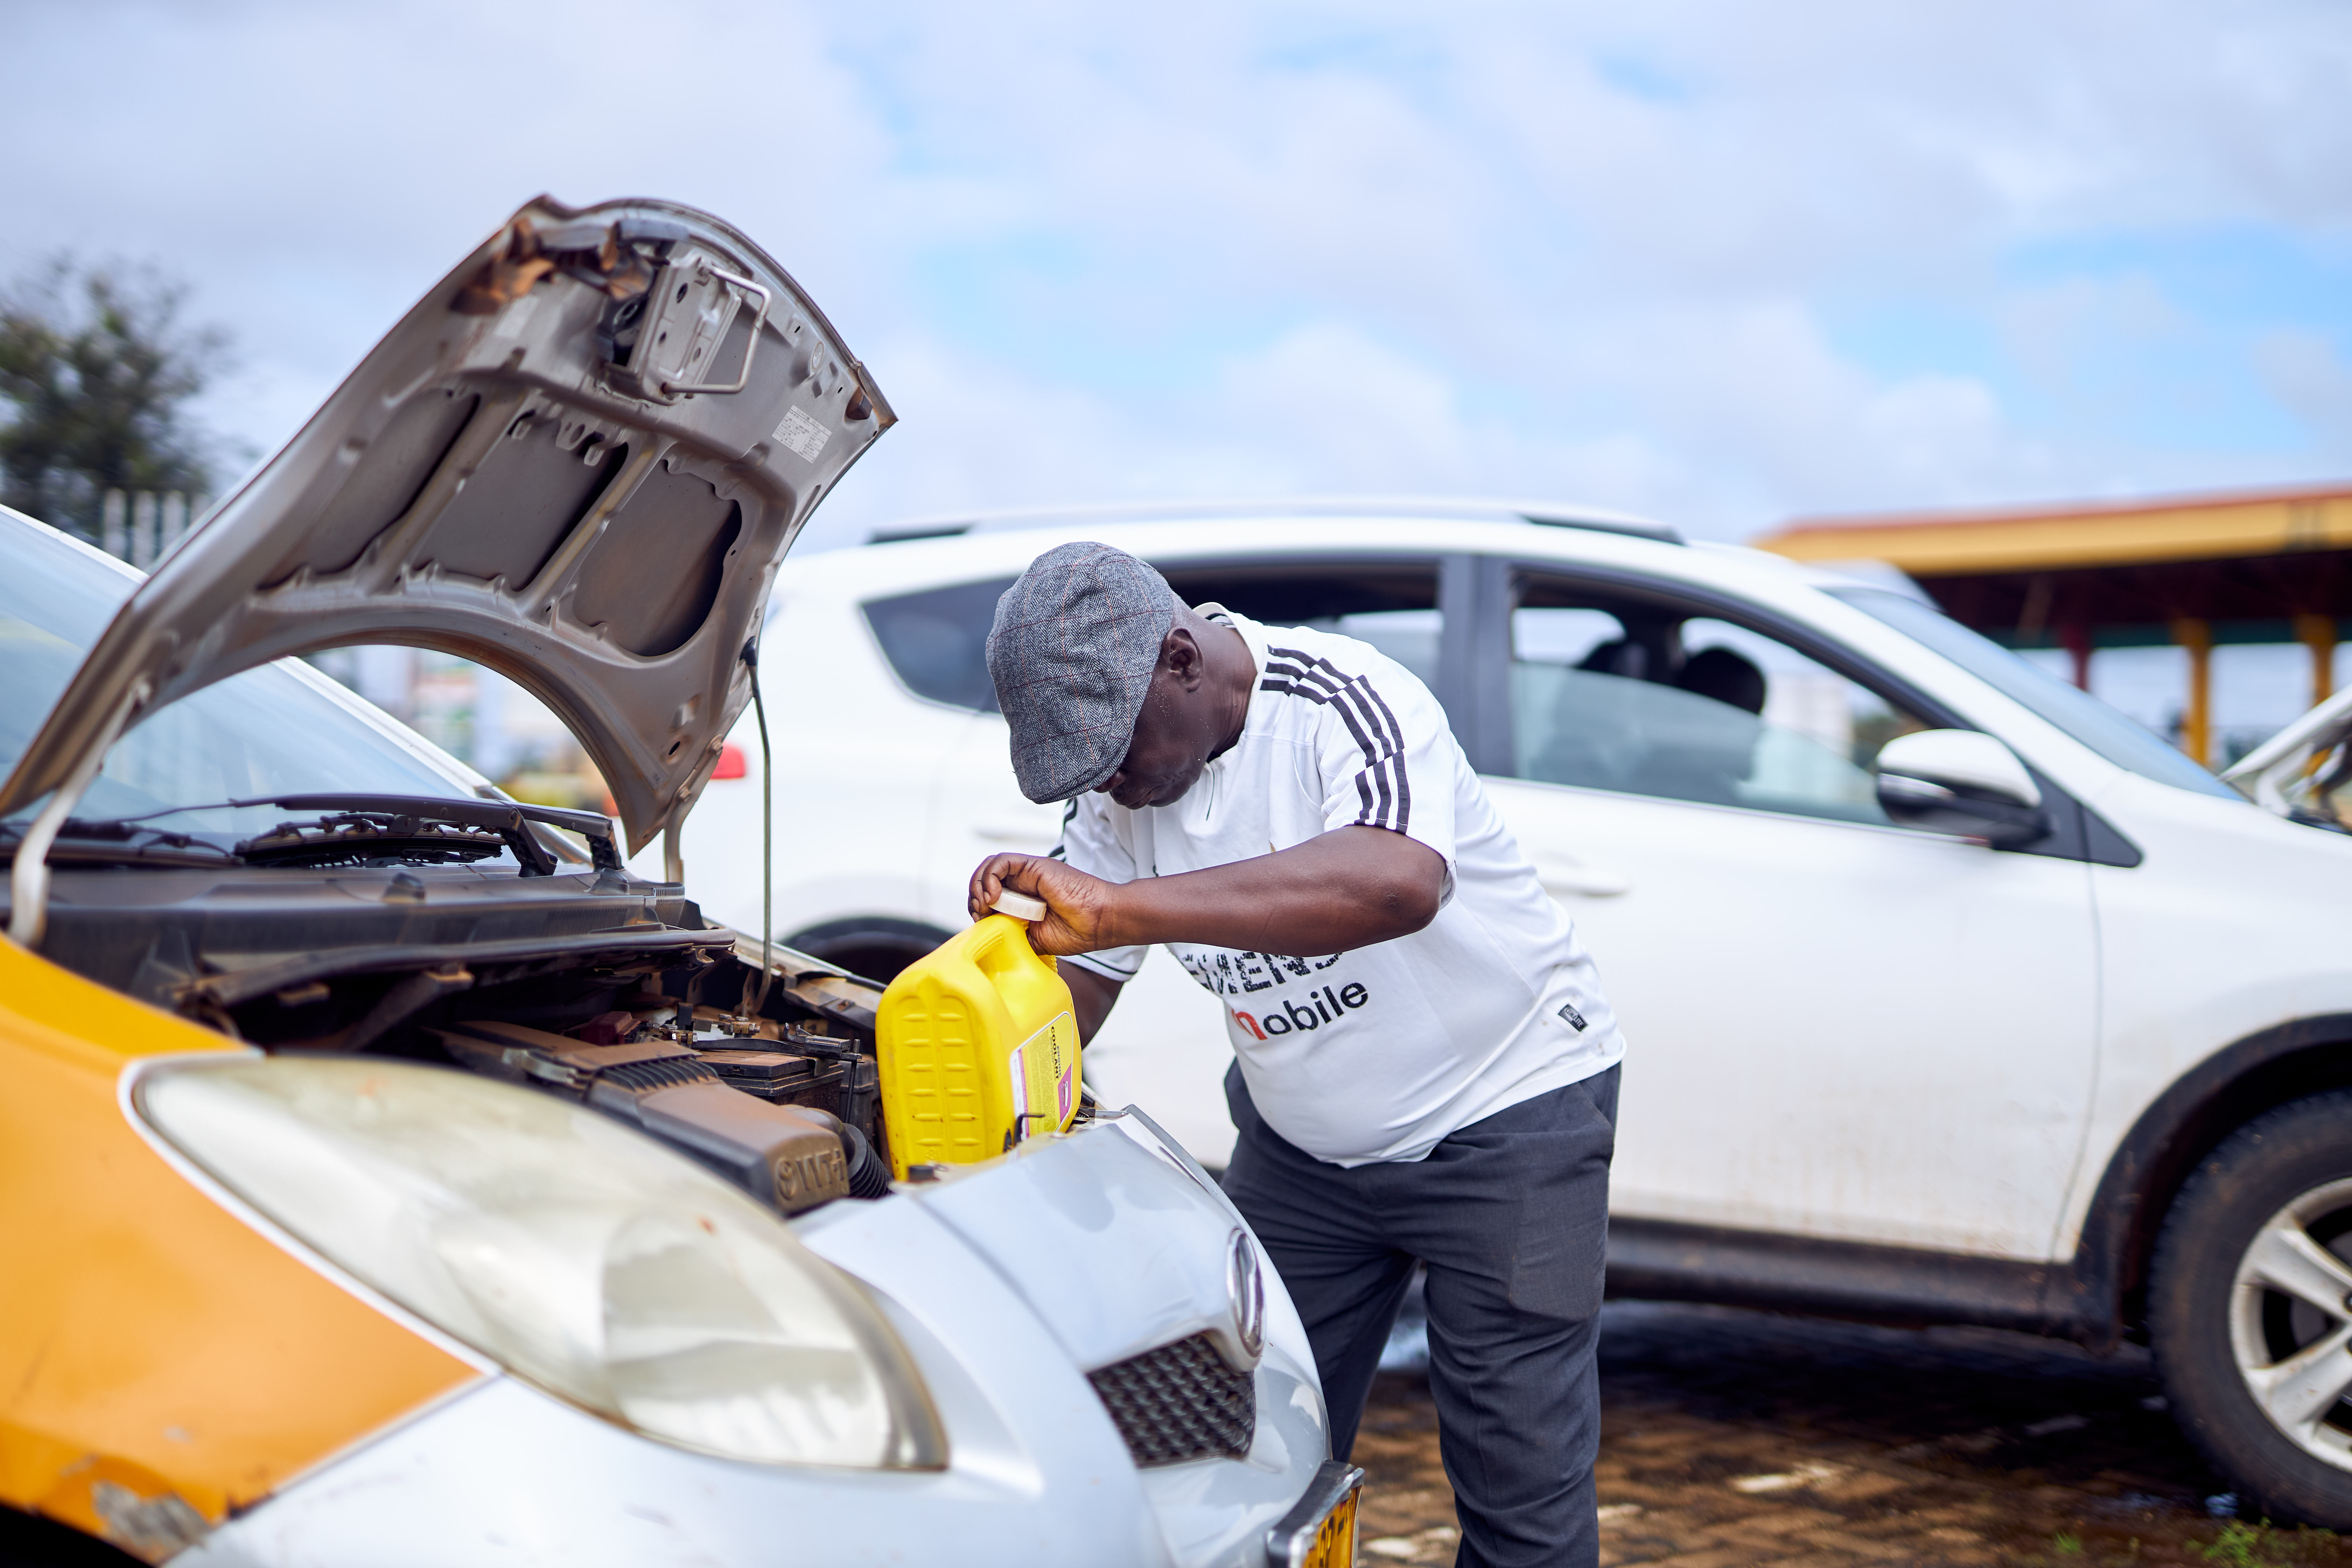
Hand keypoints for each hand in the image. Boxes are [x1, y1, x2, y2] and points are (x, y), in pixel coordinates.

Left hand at [967, 854, 1120, 955]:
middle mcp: (1024, 883)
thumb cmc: (1077, 932)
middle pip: (984, 878)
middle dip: (974, 896)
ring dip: (980, 886)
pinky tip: (994, 896)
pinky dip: (991, 876)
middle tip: (980, 913)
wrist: (1101, 922)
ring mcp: (1028, 873)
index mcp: (1024, 900)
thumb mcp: (1035, 941)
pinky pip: (1002, 862)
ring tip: (986, 905)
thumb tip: (990, 938)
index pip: (988, 894)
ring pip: (990, 867)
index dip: (977, 906)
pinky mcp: (1034, 866)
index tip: (981, 922)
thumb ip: (1013, 935)